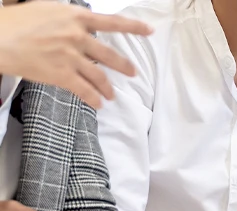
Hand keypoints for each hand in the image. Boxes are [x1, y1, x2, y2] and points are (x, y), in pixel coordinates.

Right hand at [0, 2, 151, 108]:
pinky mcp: (62, 74)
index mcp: (75, 16)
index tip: (149, 31)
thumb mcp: (46, 9)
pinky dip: (94, 99)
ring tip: (111, 95)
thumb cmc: (16, 21)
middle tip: (133, 73)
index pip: (112, 22)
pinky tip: (99, 104)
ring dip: (108, 88)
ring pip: (99, 76)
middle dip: (124, 66)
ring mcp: (71, 56)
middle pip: (109, 55)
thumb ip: (67, 17)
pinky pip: (85, 90)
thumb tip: (79, 23)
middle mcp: (77, 36)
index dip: (133, 27)